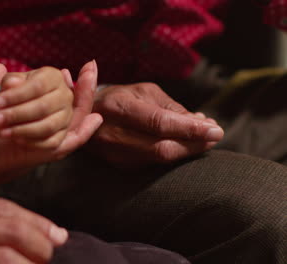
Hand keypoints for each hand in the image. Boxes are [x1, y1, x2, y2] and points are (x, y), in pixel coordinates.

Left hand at [0, 62, 101, 188]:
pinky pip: (54, 148)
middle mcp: (17, 146)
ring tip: (91, 82)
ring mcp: (18, 154)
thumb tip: (0, 68)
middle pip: (62, 123)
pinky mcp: (15, 159)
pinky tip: (90, 117)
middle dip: (82, 98)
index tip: (69, 72)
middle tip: (92, 71)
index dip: (60, 95)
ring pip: (65, 134)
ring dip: (81, 107)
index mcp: (5, 134)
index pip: (42, 115)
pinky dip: (75, 134)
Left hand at [0, 66, 73, 147]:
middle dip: (16, 114)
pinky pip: (51, 143)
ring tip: (2, 131)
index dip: (17, 95)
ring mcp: (66, 117)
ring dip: (22, 130)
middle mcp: (65, 96)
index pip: (38, 85)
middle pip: (43, 107)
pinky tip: (16, 140)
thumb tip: (12, 83)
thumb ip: (9, 82)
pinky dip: (32, 142)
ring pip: (47, 126)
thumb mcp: (9, 83)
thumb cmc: (14, 93)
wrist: (22, 108)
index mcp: (53, 77)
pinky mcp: (62, 136)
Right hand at [89, 83, 223, 168]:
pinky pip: (151, 165)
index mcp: (118, 106)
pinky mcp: (116, 165)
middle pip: (160, 148)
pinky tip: (183, 146)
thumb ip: (172, 108)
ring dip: (185, 152)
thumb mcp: (144, 92)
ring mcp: (111, 153)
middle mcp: (111, 132)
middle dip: (192, 145)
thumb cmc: (120, 98)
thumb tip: (203, 124)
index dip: (189, 129)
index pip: (159, 123)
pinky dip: (172, 157)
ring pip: (157, 161)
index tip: (216, 130)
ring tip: (202, 139)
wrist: (83, 115)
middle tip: (213, 137)